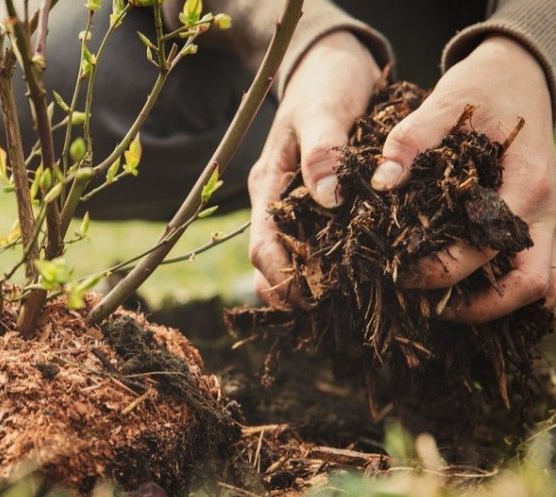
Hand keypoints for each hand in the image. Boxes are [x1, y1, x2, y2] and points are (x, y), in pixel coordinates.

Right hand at [249, 31, 379, 304]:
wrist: (333, 63)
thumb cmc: (325, 83)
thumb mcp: (324, 111)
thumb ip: (323, 152)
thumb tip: (328, 200)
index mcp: (269, 184)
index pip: (262, 244)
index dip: (280, 276)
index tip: (309, 298)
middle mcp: (278, 201)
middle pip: (271, 261)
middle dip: (291, 290)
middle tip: (327, 313)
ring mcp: (297, 203)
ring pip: (293, 257)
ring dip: (308, 283)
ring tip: (340, 306)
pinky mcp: (320, 202)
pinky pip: (318, 242)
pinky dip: (329, 264)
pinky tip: (355, 278)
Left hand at [371, 35, 555, 321]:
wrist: (521, 72)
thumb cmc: (484, 88)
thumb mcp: (445, 103)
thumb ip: (410, 139)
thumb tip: (382, 181)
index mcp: (527, 182)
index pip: (488, 247)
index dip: (443, 270)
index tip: (400, 274)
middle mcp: (548, 208)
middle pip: (533, 283)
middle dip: (480, 306)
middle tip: (427, 307)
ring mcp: (551, 217)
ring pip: (544, 285)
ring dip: (501, 305)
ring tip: (446, 308)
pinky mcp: (541, 220)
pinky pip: (539, 270)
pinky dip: (512, 290)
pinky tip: (468, 293)